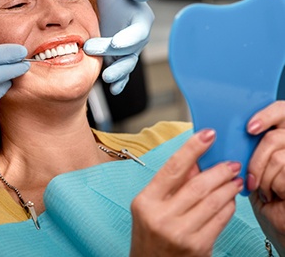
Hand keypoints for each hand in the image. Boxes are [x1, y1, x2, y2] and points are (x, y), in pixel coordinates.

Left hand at [84, 0, 154, 94]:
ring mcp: (126, 51)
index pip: (138, 32)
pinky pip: (120, 73)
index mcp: (141, 19)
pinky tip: (113, 89)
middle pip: (130, 51)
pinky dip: (119, 82)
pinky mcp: (115, 59)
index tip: (116, 43)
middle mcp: (136, 38)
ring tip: (107, 78)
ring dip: (118, 73)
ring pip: (126, 65)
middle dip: (115, 55)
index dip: (129, 38)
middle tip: (92, 50)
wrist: (92, 3)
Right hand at [130, 129, 242, 256]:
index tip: (207, 134)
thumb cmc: (149, 233)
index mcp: (146, 201)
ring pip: (213, 202)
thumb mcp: (150, 204)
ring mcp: (181, 234)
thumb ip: (171, 183)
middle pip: (198, 185)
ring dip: (228, 187)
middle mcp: (162, 217)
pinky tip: (230, 199)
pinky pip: (220, 220)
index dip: (192, 148)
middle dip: (219, 170)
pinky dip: (228, 206)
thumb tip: (196, 160)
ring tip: (234, 179)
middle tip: (231, 163)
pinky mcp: (198, 247)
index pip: (172, 168)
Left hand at [246, 101, 284, 253]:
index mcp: (282, 134)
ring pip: (277, 156)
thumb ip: (245, 143)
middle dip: (257, 158)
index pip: (282, 109)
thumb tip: (218, 130)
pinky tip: (272, 195)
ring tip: (262, 188)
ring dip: (262, 176)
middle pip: (276, 136)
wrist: (278, 222)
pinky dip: (271, 186)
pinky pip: (283, 173)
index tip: (249, 128)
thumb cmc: (263, 192)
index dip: (267, 115)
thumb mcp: (252, 162)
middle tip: (250, 175)